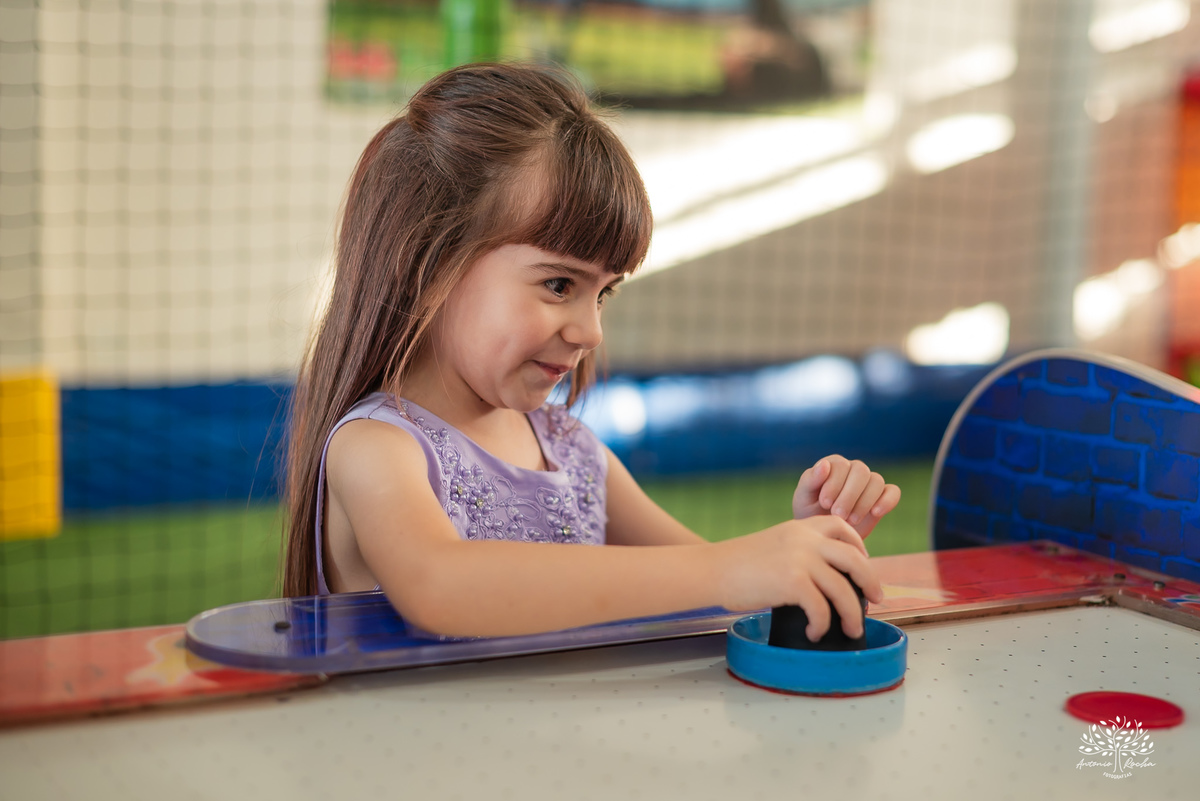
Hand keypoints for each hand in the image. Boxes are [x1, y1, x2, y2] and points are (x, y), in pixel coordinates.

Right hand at [715, 517, 883, 639]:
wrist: (712, 569)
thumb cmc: (737, 564)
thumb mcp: (774, 544)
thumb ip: (799, 551)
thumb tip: (824, 578)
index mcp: (800, 527)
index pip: (842, 527)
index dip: (859, 545)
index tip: (863, 562)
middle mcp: (805, 539)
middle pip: (855, 559)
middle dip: (871, 582)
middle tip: (876, 600)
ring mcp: (800, 559)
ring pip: (843, 589)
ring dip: (852, 614)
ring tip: (850, 629)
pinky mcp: (792, 582)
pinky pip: (822, 609)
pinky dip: (823, 625)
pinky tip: (814, 633)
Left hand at [791, 455, 900, 538]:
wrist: (824, 535)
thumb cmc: (810, 513)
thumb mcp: (803, 499)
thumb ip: (810, 480)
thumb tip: (824, 464)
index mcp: (834, 465)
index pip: (841, 465)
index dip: (834, 483)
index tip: (825, 503)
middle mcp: (853, 469)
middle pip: (861, 471)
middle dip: (849, 495)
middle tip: (838, 514)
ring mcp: (869, 483)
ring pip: (876, 481)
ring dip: (864, 502)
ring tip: (850, 521)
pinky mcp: (882, 497)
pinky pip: (893, 492)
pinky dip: (887, 500)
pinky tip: (875, 513)